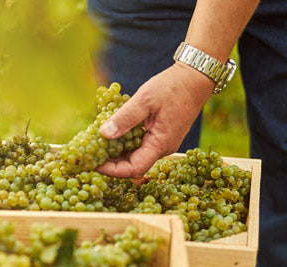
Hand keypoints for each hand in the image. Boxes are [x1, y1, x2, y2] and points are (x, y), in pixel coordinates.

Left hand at [96, 63, 214, 178]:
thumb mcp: (145, 100)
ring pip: (136, 154)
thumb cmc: (173, 87)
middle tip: (91, 153)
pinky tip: (113, 130)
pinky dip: (125, 140)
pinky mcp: (161, 134)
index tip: (94, 163)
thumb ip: (125, 118)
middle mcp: (162, 148)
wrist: (195, 77)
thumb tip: (103, 134)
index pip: (133, 169)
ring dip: (117, 150)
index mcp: (160, 145)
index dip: (112, 170)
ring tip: (97, 142)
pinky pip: (140, 144)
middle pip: (133, 164)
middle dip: (111, 162)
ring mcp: (163, 142)